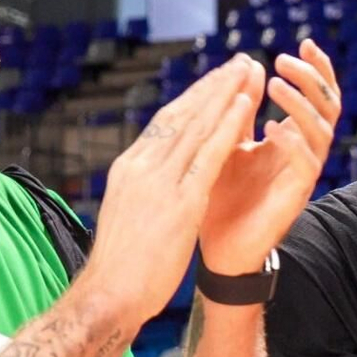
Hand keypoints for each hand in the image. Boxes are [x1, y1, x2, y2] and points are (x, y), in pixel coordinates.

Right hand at [81, 57, 262, 326]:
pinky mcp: (179, 202)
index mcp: (130, 167)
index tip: (216, 80)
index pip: (166, 122)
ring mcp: (159, 182)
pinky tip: (245, 105)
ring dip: (225, 94)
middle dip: (213, 86)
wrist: (109, 295)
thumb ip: (145, 188)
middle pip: (183, 114)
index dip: (195, 98)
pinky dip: (227, 126)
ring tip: (247, 69)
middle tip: (239, 61)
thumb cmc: (121, 265)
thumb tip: (156, 175)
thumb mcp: (130, 213)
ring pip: (197, 125)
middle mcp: (142, 166)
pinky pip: (209, 155)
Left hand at [198, 39, 341, 274]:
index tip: (303, 43)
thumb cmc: (222, 194)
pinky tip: (273, 128)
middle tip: (284, 60)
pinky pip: (307, 164)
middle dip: (312, 79)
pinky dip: (293, 143)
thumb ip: (239, 108)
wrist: (218, 247)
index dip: (317, 69)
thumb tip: (248, 64)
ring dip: (300, 105)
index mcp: (291, 137)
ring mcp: (303, 174)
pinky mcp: (296, 196)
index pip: (319, 95)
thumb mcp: (227, 141)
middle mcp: (304, 152)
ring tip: (275, 86)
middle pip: (328, 106)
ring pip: (321, 131)